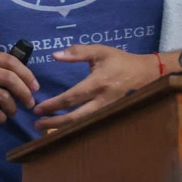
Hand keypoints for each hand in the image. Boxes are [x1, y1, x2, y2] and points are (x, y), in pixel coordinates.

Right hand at [0, 49, 39, 125]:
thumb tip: (26, 78)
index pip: (10, 62)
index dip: (26, 74)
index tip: (35, 86)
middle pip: (9, 79)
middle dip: (24, 92)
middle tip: (30, 102)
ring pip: (3, 97)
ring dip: (13, 107)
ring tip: (12, 111)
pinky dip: (1, 117)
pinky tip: (0, 117)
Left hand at [33, 46, 180, 131]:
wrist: (144, 73)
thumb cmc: (120, 60)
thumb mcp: (99, 51)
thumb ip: (77, 52)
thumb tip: (55, 55)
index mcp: (96, 84)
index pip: (71, 98)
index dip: (53, 104)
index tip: (38, 108)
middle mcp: (101, 101)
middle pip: (74, 117)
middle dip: (54, 122)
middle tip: (37, 124)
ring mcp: (106, 110)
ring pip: (82, 124)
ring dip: (63, 127)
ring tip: (46, 129)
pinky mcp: (109, 114)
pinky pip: (89, 123)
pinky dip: (75, 127)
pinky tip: (64, 127)